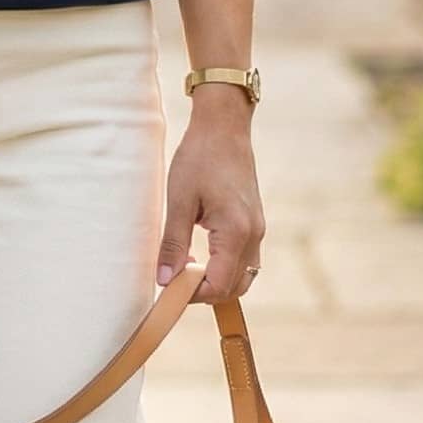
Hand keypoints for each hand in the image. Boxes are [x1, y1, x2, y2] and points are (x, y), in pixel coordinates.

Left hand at [154, 99, 264, 303]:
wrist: (224, 128)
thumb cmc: (199, 158)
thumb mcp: (179, 201)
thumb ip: (173, 244)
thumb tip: (164, 280)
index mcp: (236, 232)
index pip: (219, 285)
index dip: (192, 294)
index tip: (168, 286)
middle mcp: (253, 235)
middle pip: (235, 287)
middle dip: (206, 292)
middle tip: (176, 279)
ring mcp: (258, 229)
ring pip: (243, 276)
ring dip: (217, 281)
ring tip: (187, 266)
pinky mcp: (255, 223)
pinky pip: (245, 259)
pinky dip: (225, 267)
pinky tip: (201, 254)